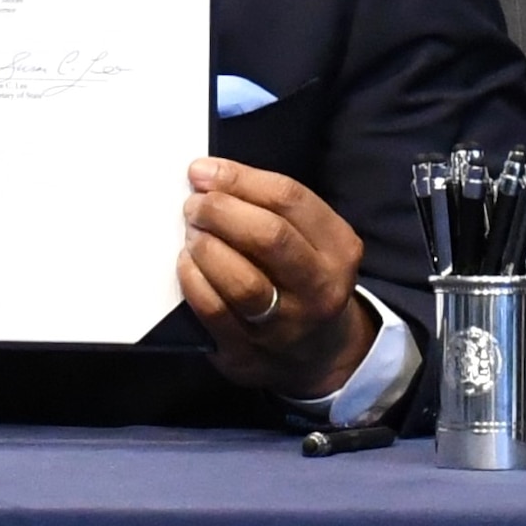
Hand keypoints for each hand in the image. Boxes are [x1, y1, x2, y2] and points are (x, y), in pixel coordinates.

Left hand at [176, 157, 374, 401]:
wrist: (319, 353)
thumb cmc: (304, 279)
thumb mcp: (314, 239)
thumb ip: (272, 207)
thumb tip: (208, 177)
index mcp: (339, 248)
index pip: (289, 199)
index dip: (239, 179)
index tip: (203, 171)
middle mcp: (319, 288)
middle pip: (269, 237)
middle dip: (221, 211)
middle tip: (194, 205)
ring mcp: (286, 326)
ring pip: (242, 280)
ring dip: (206, 246)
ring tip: (191, 233)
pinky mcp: (249, 354)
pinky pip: (215, 311)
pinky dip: (193, 280)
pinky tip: (187, 264)